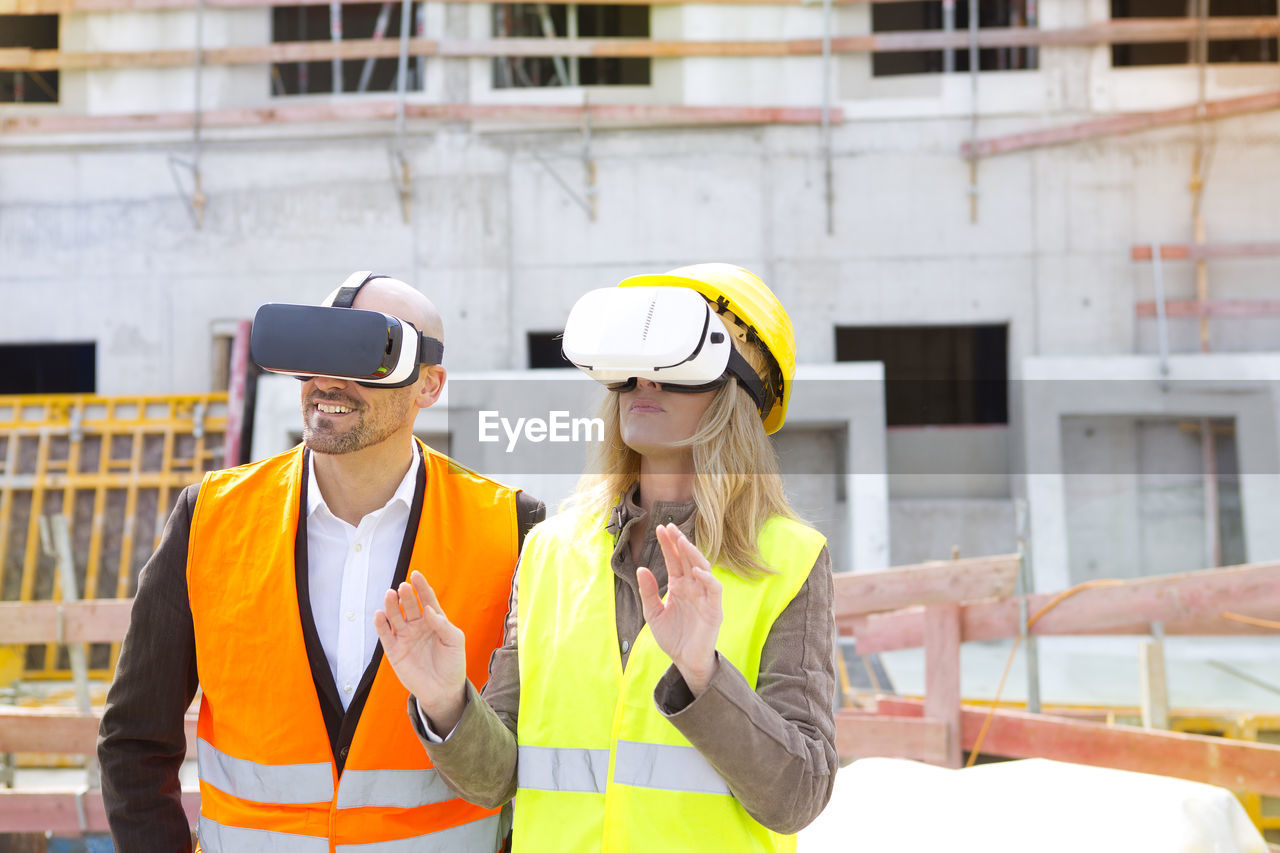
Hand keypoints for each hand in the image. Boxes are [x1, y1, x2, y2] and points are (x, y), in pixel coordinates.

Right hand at [373, 571, 467, 732]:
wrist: (443, 690)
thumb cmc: (452, 664)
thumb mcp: (455, 641)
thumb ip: (443, 625)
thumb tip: (429, 610)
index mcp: (434, 621)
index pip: (427, 599)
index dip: (421, 587)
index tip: (416, 575)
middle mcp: (417, 626)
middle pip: (409, 606)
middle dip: (406, 595)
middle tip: (403, 587)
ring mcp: (405, 637)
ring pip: (395, 617)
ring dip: (391, 605)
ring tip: (390, 595)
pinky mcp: (394, 651)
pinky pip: (385, 635)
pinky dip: (381, 624)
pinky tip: (380, 614)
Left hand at [637, 523, 723, 695]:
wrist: (685, 661)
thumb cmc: (672, 636)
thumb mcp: (653, 613)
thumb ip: (648, 592)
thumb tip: (641, 568)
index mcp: (679, 585)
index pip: (674, 559)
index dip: (668, 544)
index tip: (660, 528)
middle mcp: (693, 586)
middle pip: (688, 559)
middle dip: (680, 543)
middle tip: (670, 527)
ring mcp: (705, 596)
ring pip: (703, 568)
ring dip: (693, 554)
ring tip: (682, 542)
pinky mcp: (714, 609)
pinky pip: (714, 589)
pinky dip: (707, 578)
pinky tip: (696, 570)